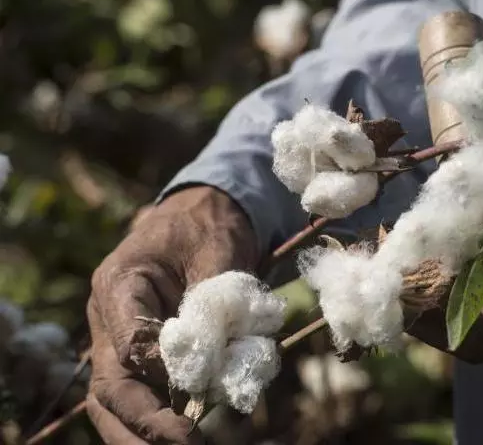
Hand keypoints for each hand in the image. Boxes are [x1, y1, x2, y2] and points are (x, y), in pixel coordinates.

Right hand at [86, 186, 258, 443]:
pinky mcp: (141, 355)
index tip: (195, 387)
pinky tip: (183, 438)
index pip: (128, 341)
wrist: (204, 214)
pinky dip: (159, 421)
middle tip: (184, 444)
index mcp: (119, 283)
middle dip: (143, 422)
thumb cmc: (209, 226)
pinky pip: (142, 394)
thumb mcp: (219, 250)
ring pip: (115, 399)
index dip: (159, 370)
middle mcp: (109, 318)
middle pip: (110, 384)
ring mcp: (120, 339)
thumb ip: (213, 302)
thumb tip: (213, 361)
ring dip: (142, 432)